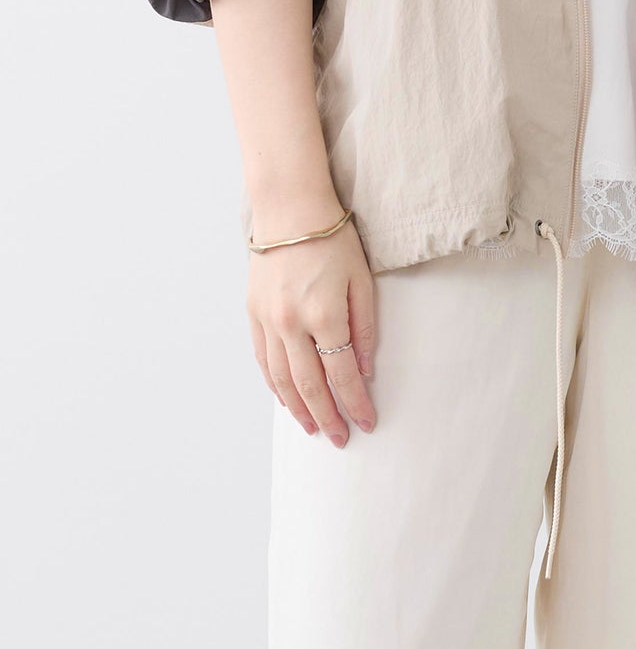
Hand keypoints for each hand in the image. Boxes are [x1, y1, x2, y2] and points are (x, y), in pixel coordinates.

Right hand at [247, 195, 376, 446]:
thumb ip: (364, 327)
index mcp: (324, 314)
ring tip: (314, 428)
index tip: (368, 422)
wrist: (289, 210)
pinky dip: (275, 385)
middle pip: (310, 385)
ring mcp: (268, 321)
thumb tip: (364, 369)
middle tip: (341, 438)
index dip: (355, 402)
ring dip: (299, 408)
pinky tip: (286, 400)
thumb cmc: (333, 239)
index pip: (342, 373)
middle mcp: (292, 323)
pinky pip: (264, 361)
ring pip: (282, 379)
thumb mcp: (361, 279)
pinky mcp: (253, 315)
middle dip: (328, 416)